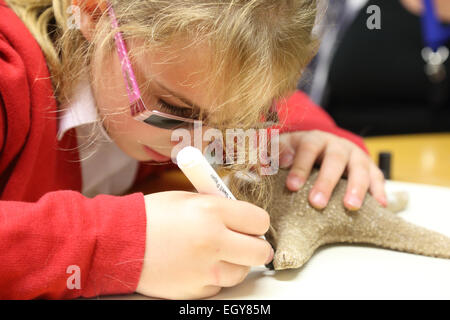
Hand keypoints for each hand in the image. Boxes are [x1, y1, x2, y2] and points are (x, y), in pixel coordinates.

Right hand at [136, 191, 272, 299]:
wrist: (120, 242)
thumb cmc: (151, 216)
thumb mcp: (188, 199)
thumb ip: (220, 208)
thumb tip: (244, 218)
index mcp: (212, 212)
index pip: (260, 220)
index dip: (256, 223)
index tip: (251, 225)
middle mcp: (213, 241)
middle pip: (260, 251)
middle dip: (256, 246)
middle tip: (246, 242)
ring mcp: (205, 269)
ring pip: (242, 272)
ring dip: (235, 263)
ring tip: (215, 253)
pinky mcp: (196, 289)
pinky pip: (220, 285)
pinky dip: (214, 276)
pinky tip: (198, 264)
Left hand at [278, 130, 386, 210]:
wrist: (319, 147)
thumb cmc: (297, 152)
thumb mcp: (282, 148)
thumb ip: (274, 154)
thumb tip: (272, 162)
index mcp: (314, 139)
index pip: (308, 149)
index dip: (300, 167)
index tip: (292, 186)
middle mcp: (337, 145)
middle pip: (335, 159)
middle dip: (326, 181)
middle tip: (317, 203)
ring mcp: (355, 155)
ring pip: (359, 168)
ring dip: (356, 187)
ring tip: (350, 207)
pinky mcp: (369, 167)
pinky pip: (377, 177)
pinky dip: (379, 190)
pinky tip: (379, 205)